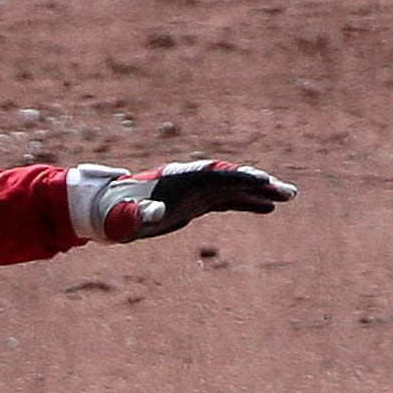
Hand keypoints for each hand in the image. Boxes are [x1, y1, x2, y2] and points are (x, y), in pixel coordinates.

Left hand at [71, 158, 296, 243]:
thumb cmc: (111, 214)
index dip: (237, 177)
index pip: (213, 175)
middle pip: (230, 179)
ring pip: (233, 190)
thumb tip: (152, 213)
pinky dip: (247, 204)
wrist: (104, 212)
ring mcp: (195, 192)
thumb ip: (136, 214)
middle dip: (259, 184)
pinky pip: (227, 202)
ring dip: (260, 193)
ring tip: (288, 197)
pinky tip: (267, 209)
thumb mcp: (121, 217)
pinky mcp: (195, 204)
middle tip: (287, 192)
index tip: (261, 180)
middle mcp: (190, 181)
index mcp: (176, 180)